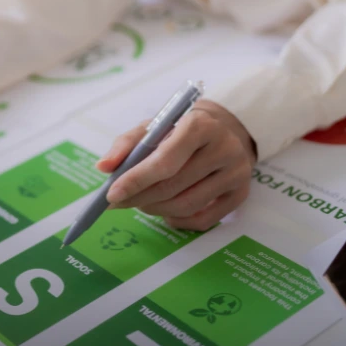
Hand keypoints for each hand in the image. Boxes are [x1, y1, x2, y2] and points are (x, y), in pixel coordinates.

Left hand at [96, 100, 256, 230]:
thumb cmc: (181, 129)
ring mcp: (236, 173)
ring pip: (187, 206)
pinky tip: (166, 211)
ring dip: (156, 209)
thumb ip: (126, 145)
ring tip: (141, 203)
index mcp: (200, 125)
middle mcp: (224, 148)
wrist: (224, 130)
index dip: (136, 180)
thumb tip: (103, 168)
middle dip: (140, 198)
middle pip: (173, 186)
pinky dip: (177, 220)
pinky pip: (203, 220)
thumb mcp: (153, 126)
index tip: (112, 195)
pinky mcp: (241, 194)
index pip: (165, 161)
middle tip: (119, 202)